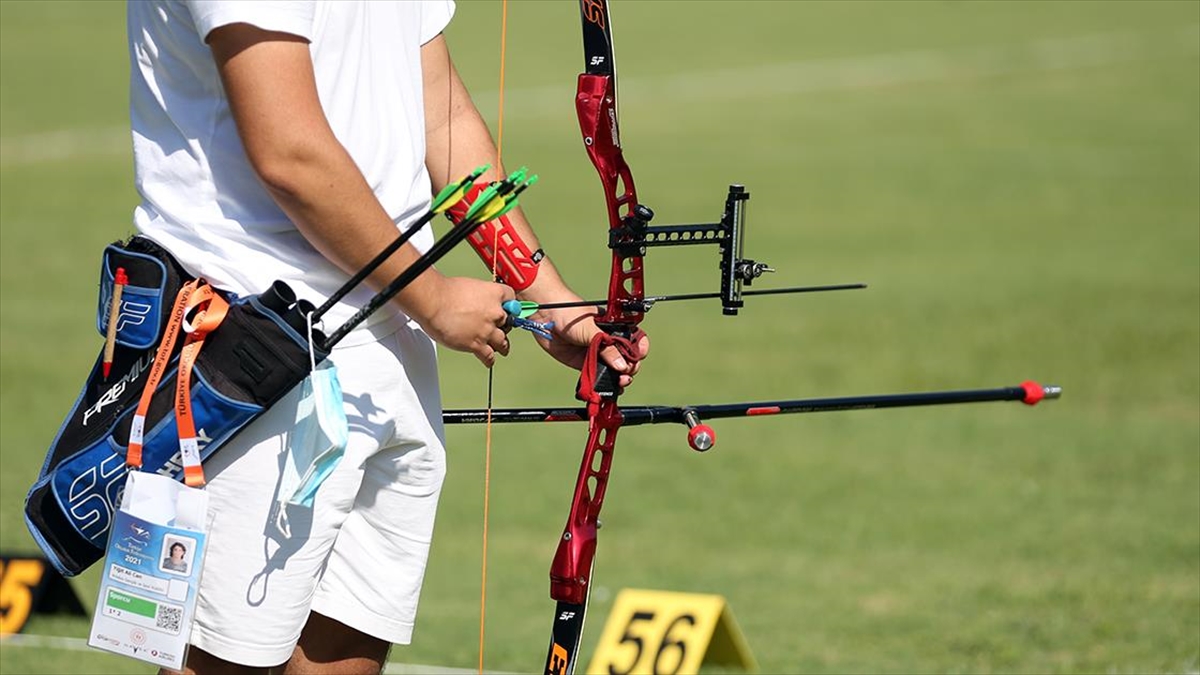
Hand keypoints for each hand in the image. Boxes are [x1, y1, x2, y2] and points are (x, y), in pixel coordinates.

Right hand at [415, 275, 514, 366]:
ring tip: (501, 349)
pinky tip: (488, 361)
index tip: (506, 309)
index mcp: (494, 293)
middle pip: (508, 323)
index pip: (511, 298)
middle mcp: (495, 313)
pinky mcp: (477, 345)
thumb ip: (479, 296)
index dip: (507, 305)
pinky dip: (489, 360)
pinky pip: (489, 357)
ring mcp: (487, 330)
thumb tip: (476, 303)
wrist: (434, 302)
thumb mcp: (470, 286)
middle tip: (497, 330)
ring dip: (501, 346)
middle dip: (502, 327)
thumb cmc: (446, 292)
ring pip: (502, 343)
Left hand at [533, 302, 650, 389]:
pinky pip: (597, 375)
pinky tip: (608, 389)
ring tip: (620, 382)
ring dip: (619, 378)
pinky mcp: (584, 362)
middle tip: (626, 372)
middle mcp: (607, 340)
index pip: (634, 339)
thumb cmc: (569, 312)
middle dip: (630, 366)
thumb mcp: (591, 329)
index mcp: (614, 327)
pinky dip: (603, 383)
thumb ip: (607, 348)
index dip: (639, 349)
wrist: (545, 317)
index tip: (639, 356)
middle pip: (626, 358)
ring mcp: (596, 352)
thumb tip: (622, 365)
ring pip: (613, 369)